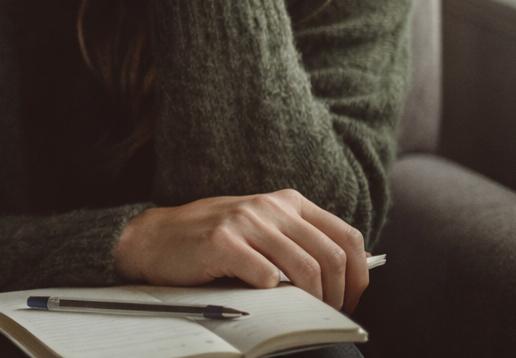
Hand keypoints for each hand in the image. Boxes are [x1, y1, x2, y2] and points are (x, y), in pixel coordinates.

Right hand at [113, 190, 369, 311]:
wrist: (156, 239)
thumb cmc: (214, 242)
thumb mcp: (263, 229)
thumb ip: (300, 241)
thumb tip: (354, 272)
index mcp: (288, 201)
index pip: (347, 237)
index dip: (359, 276)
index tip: (351, 300)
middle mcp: (270, 206)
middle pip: (331, 256)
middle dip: (339, 295)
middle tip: (328, 314)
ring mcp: (245, 221)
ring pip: (305, 268)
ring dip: (311, 301)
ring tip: (303, 315)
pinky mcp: (222, 241)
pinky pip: (266, 276)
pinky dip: (272, 296)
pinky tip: (262, 299)